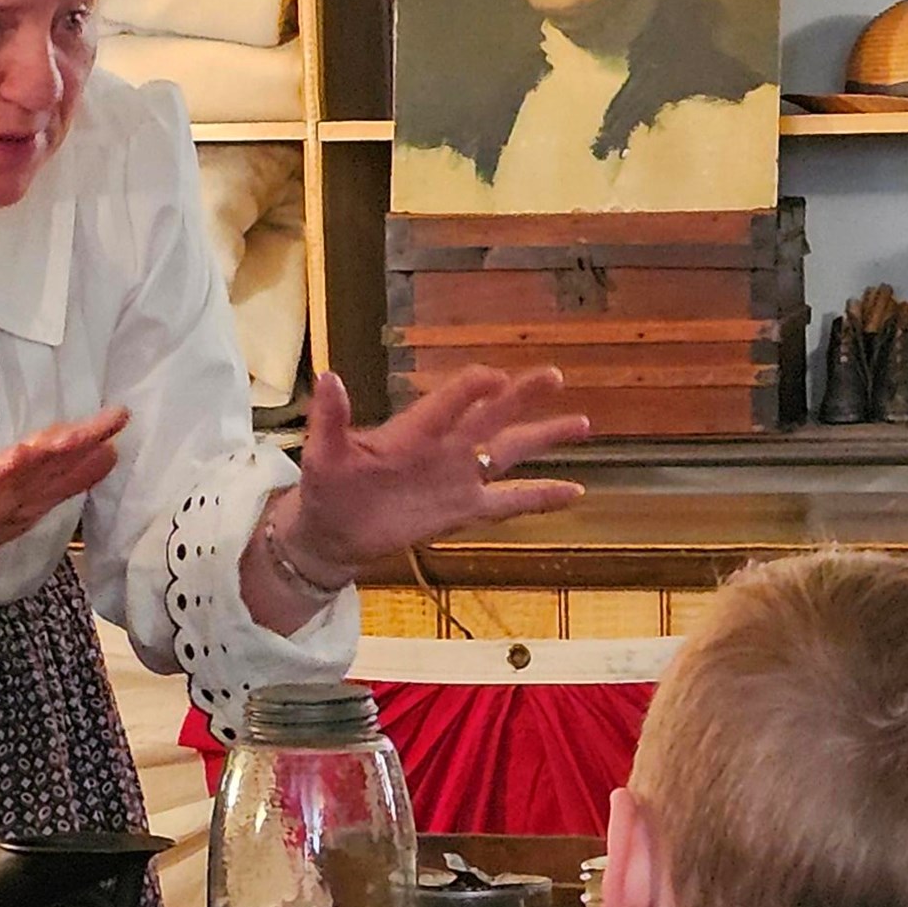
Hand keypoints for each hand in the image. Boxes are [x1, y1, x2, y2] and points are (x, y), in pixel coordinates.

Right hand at [0, 408, 128, 601]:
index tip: (120, 416)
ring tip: (26, 454)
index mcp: (20, 481)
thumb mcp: (29, 503)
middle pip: (29, 459)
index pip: (57, 454)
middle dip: (55, 443)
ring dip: (6, 467)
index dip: (87, 437)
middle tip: (85, 428)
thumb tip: (111, 453)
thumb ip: (67, 479)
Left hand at [278, 368, 587, 584]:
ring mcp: (458, 477)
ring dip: (543, 437)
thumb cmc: (328, 487)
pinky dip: (541, 496)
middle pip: (490, 417)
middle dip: (521, 397)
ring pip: (509, 451)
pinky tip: (575, 490)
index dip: (470, 390)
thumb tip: (328, 377)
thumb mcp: (324, 454)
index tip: (496, 378)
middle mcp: (444, 447)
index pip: (448, 403)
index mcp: (413, 431)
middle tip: (554, 375)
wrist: (334, 531)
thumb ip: (331, 419)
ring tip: (583, 423)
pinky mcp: (463, 509)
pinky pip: (509, 502)